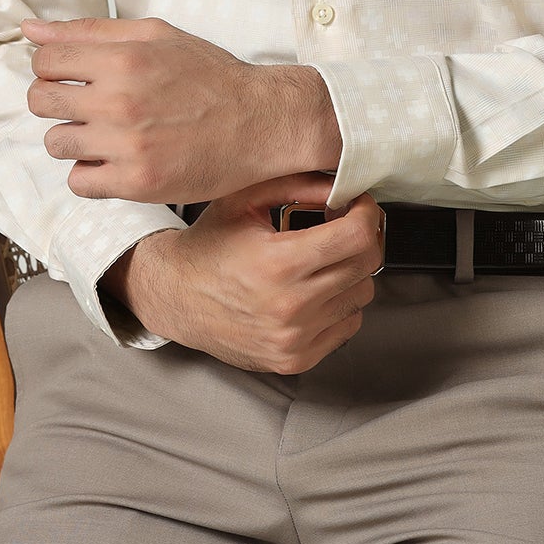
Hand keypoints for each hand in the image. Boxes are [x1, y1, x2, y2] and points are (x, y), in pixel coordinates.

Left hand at [21, 14, 341, 203]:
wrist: (262, 122)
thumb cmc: (211, 75)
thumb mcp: (156, 35)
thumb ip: (90, 31)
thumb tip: (30, 30)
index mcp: (124, 57)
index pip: (44, 60)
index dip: (52, 67)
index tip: (71, 76)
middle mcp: (120, 100)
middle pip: (39, 101)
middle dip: (55, 101)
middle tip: (84, 105)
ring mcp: (127, 145)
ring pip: (55, 143)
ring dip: (73, 138)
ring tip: (105, 134)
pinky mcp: (137, 184)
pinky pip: (78, 182)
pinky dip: (91, 173)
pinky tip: (115, 160)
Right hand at [101, 173, 384, 372]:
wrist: (176, 297)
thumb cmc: (209, 246)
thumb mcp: (244, 199)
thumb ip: (297, 184)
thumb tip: (341, 185)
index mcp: (277, 263)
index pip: (356, 237)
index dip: (366, 212)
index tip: (359, 204)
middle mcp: (289, 307)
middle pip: (366, 264)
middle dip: (362, 237)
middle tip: (341, 225)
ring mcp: (294, 338)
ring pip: (362, 295)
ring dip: (350, 271)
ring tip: (320, 260)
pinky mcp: (296, 359)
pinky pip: (348, 325)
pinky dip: (340, 304)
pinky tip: (313, 289)